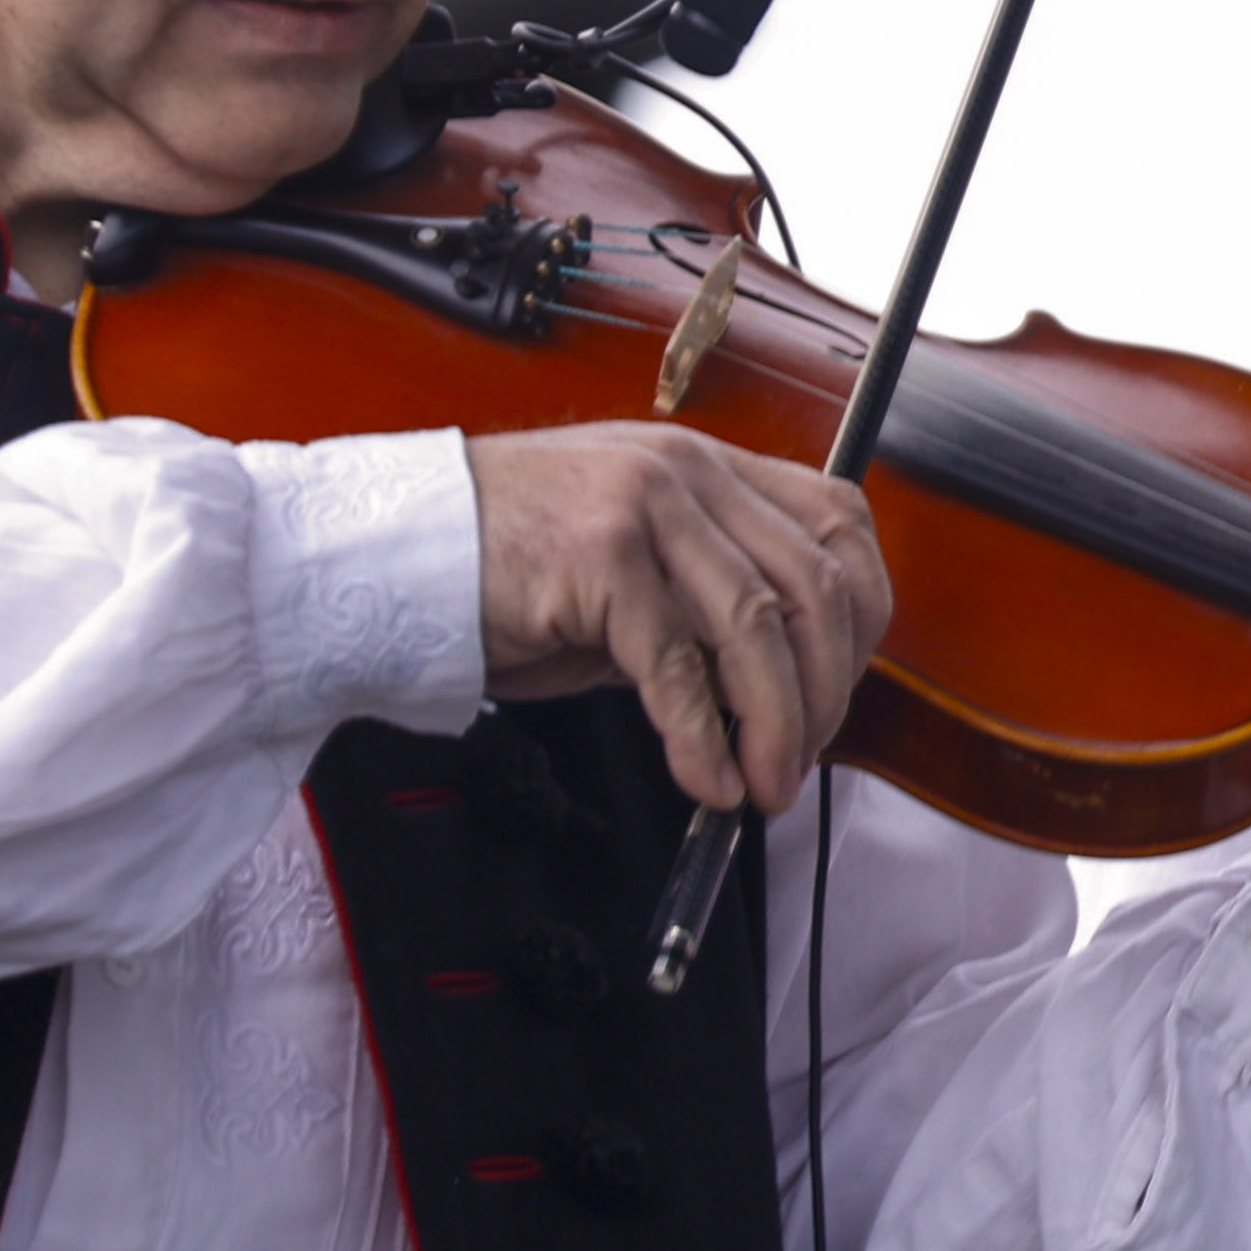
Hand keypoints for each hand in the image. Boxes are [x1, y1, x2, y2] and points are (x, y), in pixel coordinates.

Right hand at [466, 423, 888, 814]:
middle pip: (813, 584)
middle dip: (825, 690)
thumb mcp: (630, 570)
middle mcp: (687, 472)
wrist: (389, 553)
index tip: (843, 686)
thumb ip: (704, 606)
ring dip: (775, 723)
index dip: (861, 616)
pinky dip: (703, 738)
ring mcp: (645, 506)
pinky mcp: (599, 558)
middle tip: (803, 758)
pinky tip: (707, 778)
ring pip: (757, 625)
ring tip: (765, 784)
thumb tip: (778, 690)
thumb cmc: (502, 565)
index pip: (838, 524)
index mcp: (707, 466)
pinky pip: (677, 665)